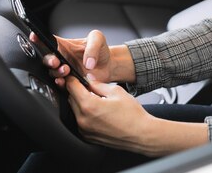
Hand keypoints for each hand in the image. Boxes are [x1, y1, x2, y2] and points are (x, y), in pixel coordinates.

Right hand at [30, 29, 112, 86]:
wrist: (109, 66)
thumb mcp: (98, 39)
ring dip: (56, 72)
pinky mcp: (70, 82)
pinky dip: (61, 84)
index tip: (34, 38)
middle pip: (47, 58)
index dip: (38, 39)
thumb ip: (93, 46)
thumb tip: (88, 62)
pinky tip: (64, 81)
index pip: (48, 40)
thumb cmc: (101, 51)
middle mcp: (62, 58)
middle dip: (48, 60)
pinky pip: (61, 85)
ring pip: (52, 72)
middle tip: (56, 61)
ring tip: (66, 70)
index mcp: (64, 45)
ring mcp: (65, 71)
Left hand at [66, 76, 209, 155]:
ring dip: (80, 102)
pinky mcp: (87, 136)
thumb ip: (99, 84)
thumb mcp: (117, 91)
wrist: (141, 134)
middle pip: (70, 98)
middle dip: (77, 90)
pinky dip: (84, 114)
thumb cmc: (132, 114)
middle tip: (88, 86)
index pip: (71, 87)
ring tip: (96, 99)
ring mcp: (84, 130)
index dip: (73, 79)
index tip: (74, 76)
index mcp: (89, 105)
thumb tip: (88, 79)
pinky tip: (98, 111)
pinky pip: (80, 121)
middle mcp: (83, 119)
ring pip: (74, 110)